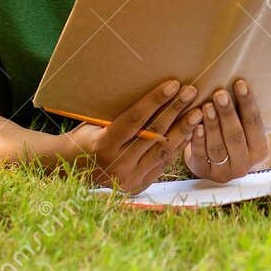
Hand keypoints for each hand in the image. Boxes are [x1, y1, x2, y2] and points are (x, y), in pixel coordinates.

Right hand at [67, 80, 201, 193]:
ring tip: (198, 111)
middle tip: (191, 92)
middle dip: (175, 111)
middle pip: (154, 134)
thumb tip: (149, 91)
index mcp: (104, 146)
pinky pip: (164, 163)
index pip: (134, 120)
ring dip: (183, 129)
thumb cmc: (84, 137)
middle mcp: (118, 166)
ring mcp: (130, 179)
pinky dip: (178, 146)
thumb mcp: (95, 123)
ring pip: (164, 151)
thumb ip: (120, 116)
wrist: (72, 170)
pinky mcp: (140, 185)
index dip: (154, 101)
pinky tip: (191, 131)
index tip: (173, 84)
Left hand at [184, 79, 270, 182]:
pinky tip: (195, 125)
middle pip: (235, 136)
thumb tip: (240, 80)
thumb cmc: (233, 136)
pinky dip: (197, 140)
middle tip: (220, 94)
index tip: (240, 83)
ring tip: (206, 106)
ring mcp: (223, 172)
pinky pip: (200, 155)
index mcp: (259, 151)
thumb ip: (243, 112)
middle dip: (227, 114)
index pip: (255, 125)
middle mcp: (243, 164)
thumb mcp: (244, 128)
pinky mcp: (203, 172)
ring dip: (212, 125)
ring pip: (217, 146)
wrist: (217, 163)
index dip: (248, 103)